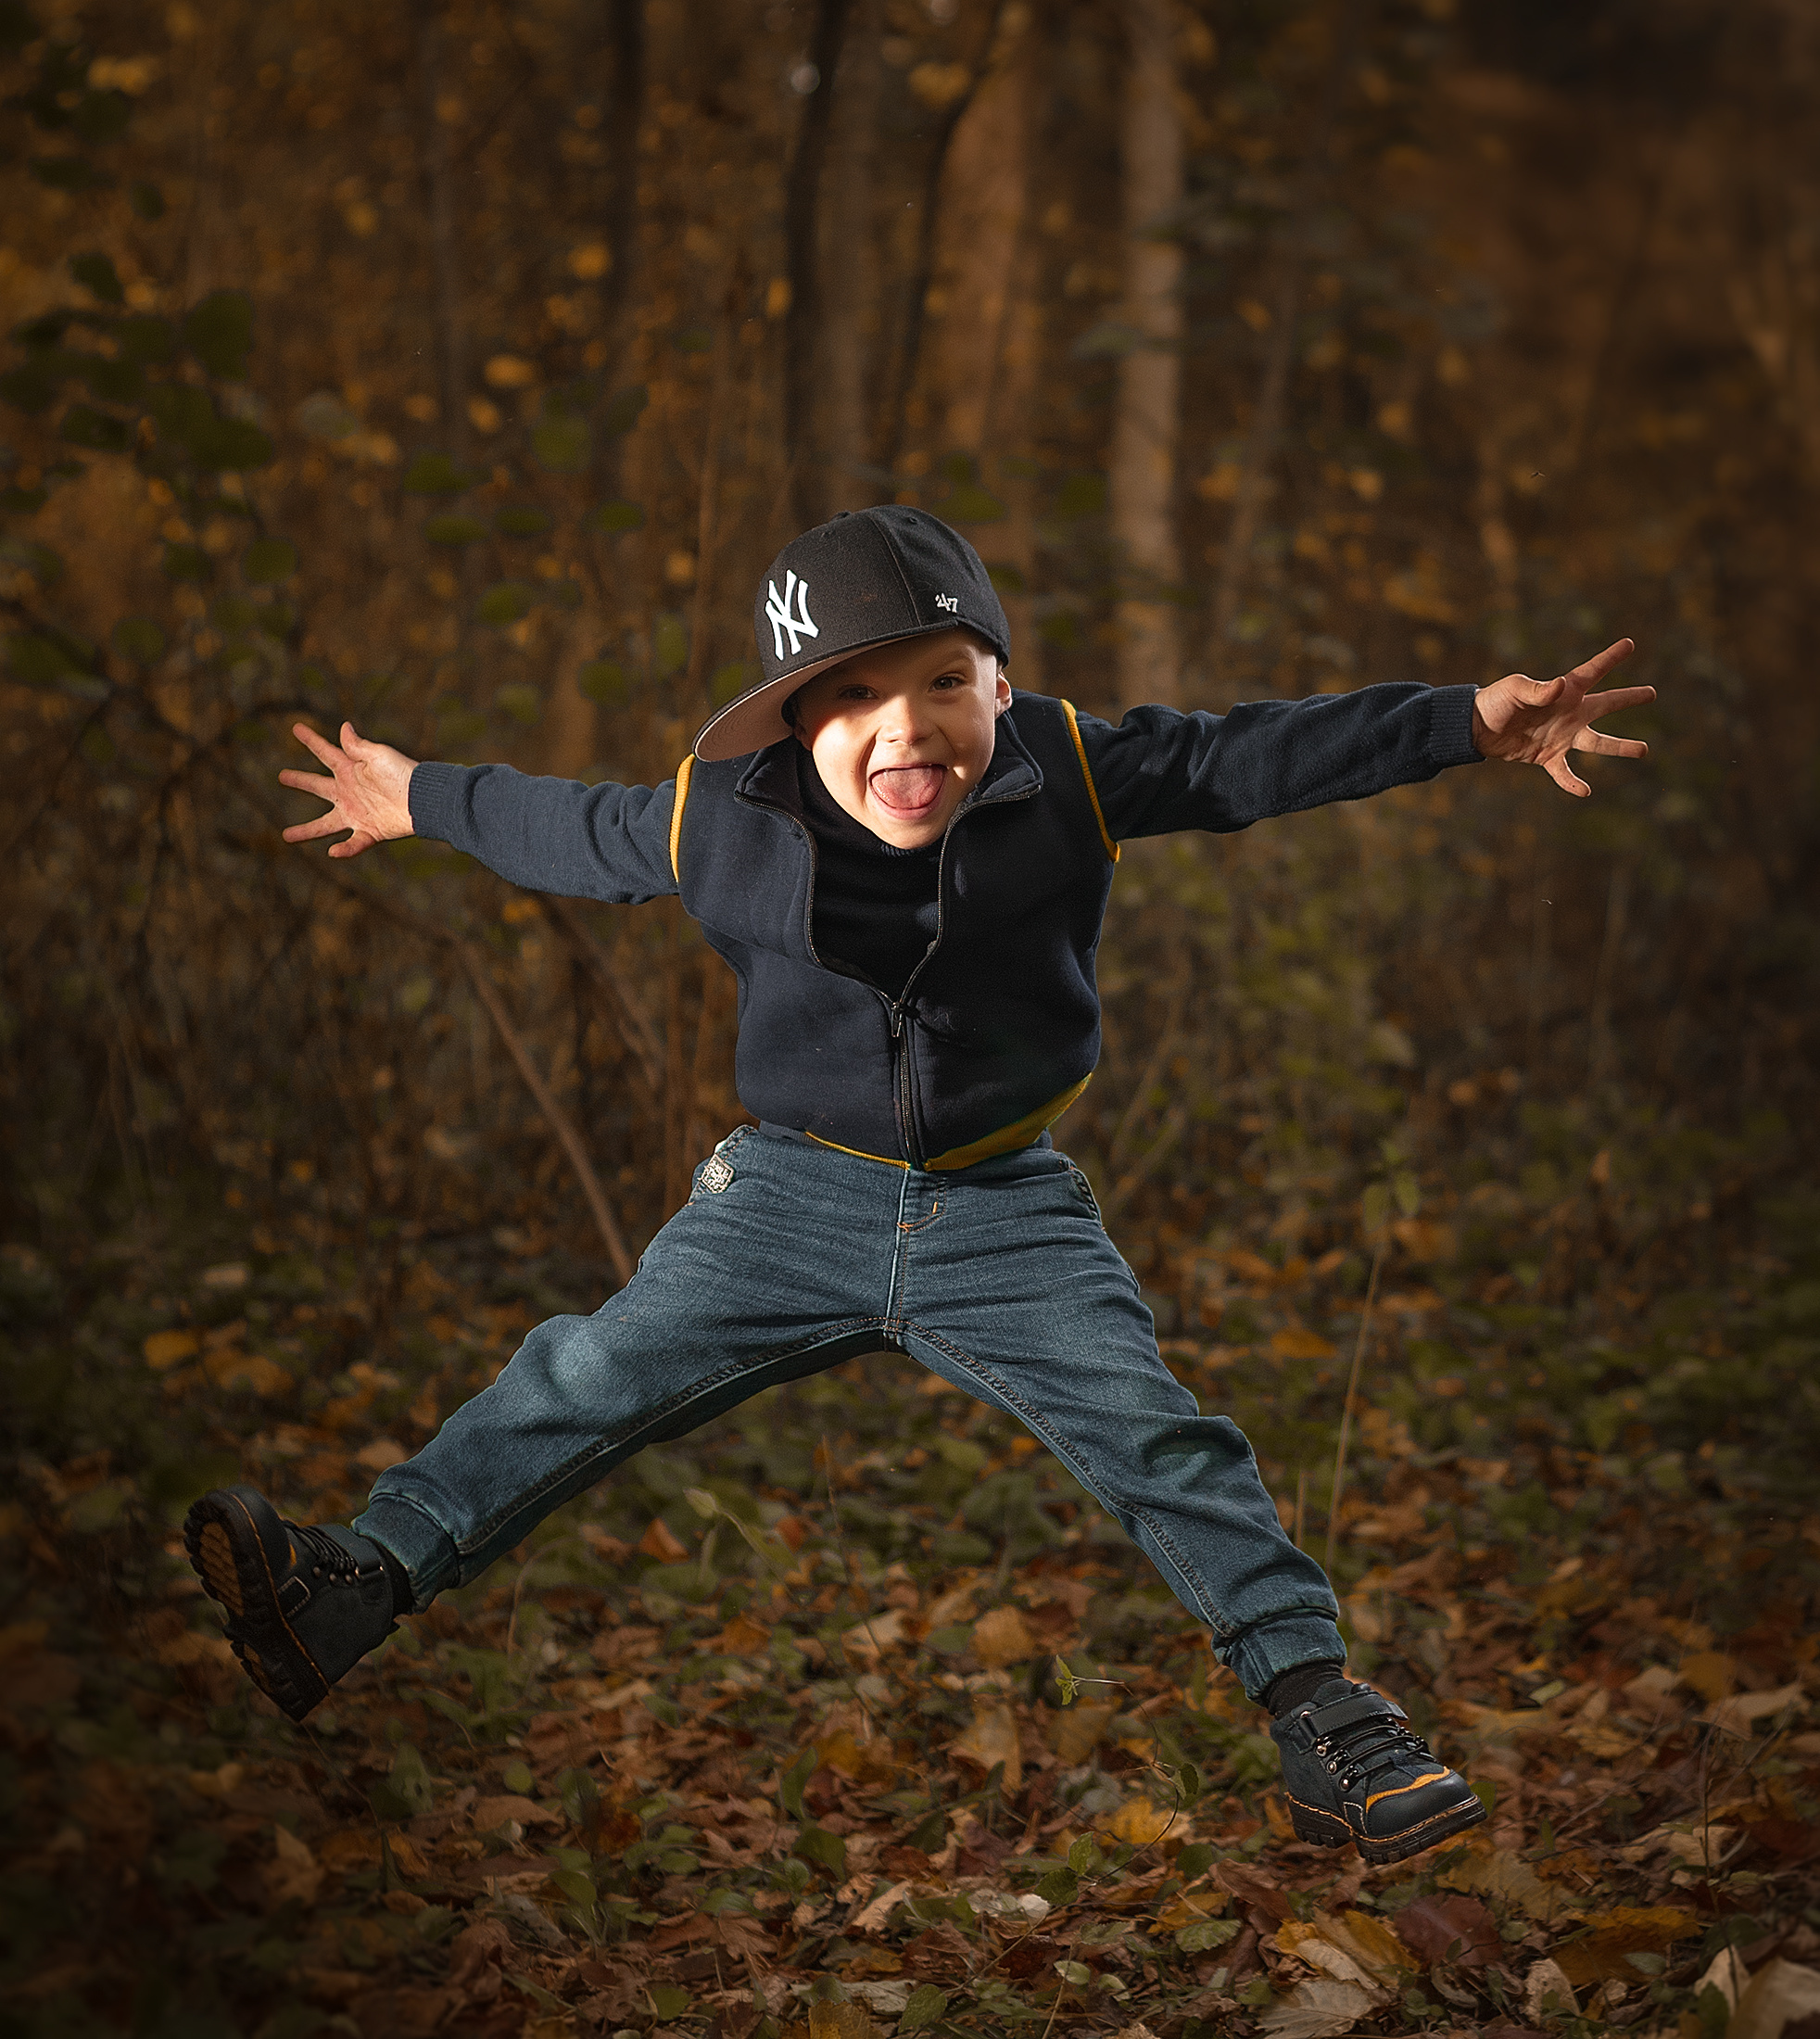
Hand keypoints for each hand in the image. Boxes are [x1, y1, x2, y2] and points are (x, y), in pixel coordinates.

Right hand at [279, 721, 417, 856]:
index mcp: (351, 770)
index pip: (326, 753)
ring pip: (326, 824)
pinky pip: (354, 844)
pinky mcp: (371, 831)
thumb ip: (357, 746)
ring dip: (306, 831)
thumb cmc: (404, 773)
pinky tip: (332, 853)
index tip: (295, 728)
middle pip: (318, 786)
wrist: (425, 799)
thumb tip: (344, 726)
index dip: (311, 741)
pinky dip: (345, 850)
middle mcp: (350, 792)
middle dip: (300, 781)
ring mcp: (358, 813)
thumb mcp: (378, 755)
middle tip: (281, 776)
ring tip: (286, 836)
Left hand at [1470, 638, 1653, 796]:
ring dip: (1620, 747)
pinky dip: (1573, 783)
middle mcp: (1569, 712)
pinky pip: (1564, 772)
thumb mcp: (1514, 690)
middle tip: (1651, 693)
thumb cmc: (1495, 701)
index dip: (1611, 658)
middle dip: (1628, 699)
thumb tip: (1559, 687)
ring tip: (1644, 750)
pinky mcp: (1547, 756)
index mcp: (1564, 691)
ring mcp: (1561, 735)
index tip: (1629, 644)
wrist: (1475, 728)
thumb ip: (1538, 690)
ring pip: (1597, 742)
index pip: (1592, 672)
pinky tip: (1585, 791)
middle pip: (1606, 704)